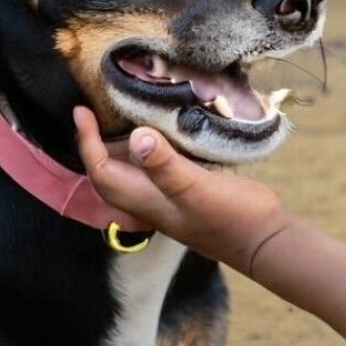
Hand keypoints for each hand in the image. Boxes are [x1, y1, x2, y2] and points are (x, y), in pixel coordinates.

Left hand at [73, 107, 290, 269]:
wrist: (263, 238)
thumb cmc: (228, 216)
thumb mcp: (195, 187)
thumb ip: (165, 164)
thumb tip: (136, 136)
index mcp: (143, 199)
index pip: (100, 170)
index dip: (87, 141)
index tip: (82, 110)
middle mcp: (150, 197)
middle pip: (111, 170)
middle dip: (98, 141)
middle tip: (99, 107)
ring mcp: (170, 194)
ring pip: (135, 166)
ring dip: (125, 142)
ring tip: (125, 110)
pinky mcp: (190, 187)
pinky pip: (160, 163)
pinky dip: (154, 144)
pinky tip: (164, 127)